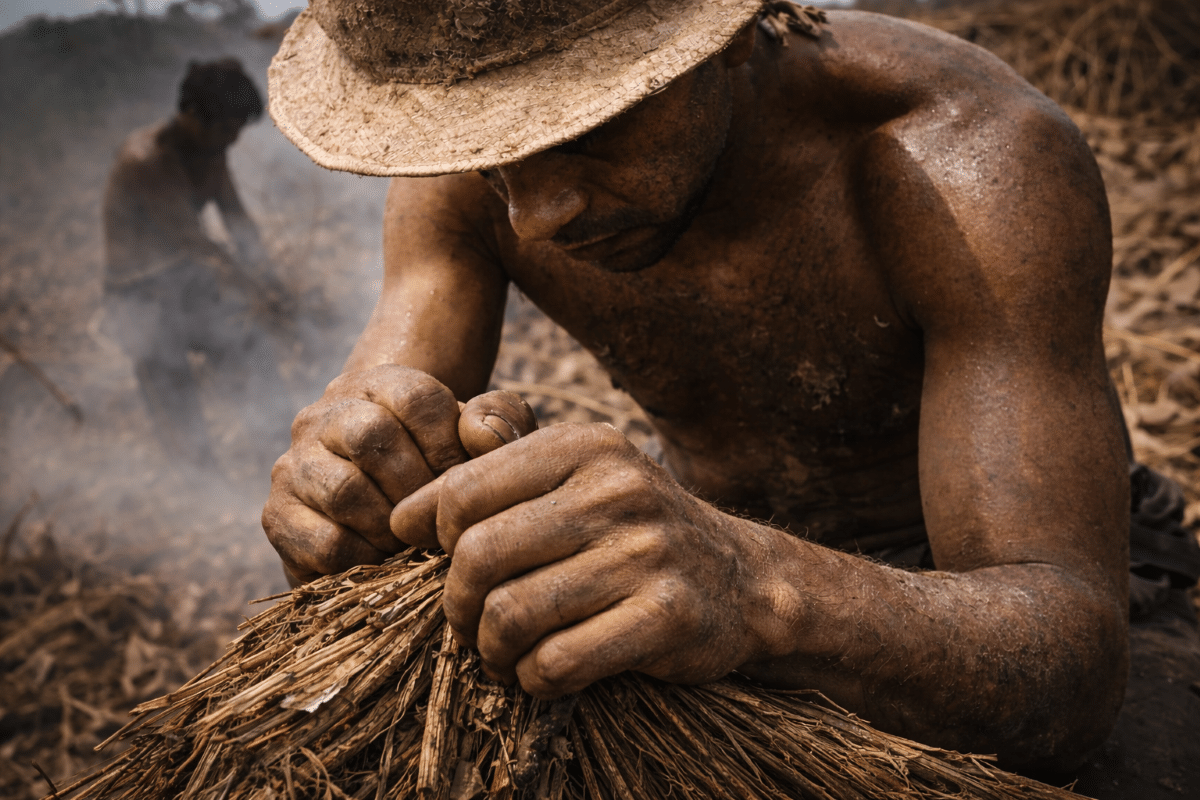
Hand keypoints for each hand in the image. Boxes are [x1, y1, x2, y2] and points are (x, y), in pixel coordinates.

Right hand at [261, 364, 535, 582]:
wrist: (390, 517)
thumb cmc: (447, 470)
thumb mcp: (486, 437)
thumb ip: (502, 421)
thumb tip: (480, 435)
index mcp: (378, 385)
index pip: (415, 398)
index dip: (449, 446)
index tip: (461, 481)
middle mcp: (324, 416)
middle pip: (372, 437)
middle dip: (419, 488)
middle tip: (440, 519)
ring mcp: (294, 466)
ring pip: (345, 491)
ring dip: (394, 526)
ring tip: (415, 541)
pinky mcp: (278, 517)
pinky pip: (325, 543)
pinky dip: (368, 560)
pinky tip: (387, 561)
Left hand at [391, 423, 769, 697]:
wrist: (741, 579)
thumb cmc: (631, 530)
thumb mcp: (577, 478)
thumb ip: (495, 480)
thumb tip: (400, 516)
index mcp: (584, 446)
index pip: (463, 491)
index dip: (432, 537)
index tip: (441, 562)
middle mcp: (618, 490)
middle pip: (478, 555)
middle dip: (455, 603)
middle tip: (466, 623)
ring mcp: (647, 553)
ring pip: (511, 614)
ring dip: (490, 649)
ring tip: (501, 652)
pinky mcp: (667, 617)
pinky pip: (557, 662)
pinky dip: (533, 679)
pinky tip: (542, 672)